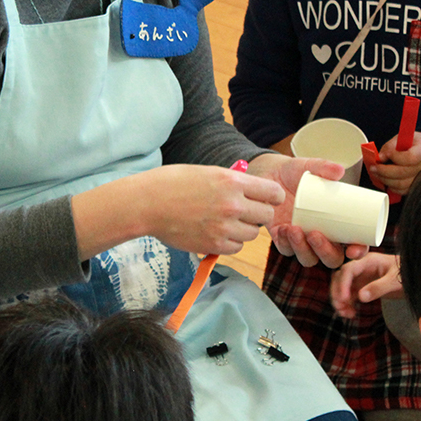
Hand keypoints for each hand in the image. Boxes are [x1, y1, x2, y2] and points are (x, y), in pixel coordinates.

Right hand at [73, 164, 284, 258]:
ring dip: (243, 230)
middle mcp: (233, 205)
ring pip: (252, 234)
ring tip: (225, 222)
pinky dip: (230, 243)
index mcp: (233, 181)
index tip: (266, 199)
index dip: (272, 197)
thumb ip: (233, 182)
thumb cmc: (173, 183)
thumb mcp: (208, 172)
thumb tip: (252, 191)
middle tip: (243, 212)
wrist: (147, 204)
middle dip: (258, 214)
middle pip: (266, 216)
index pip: (273, 193)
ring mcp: (224, 227)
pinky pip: (236, 248)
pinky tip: (216, 233)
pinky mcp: (213, 245)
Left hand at [246, 153, 346, 268]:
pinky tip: (283, 229)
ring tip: (294, 228)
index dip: (358, 251)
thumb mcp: (310, 167)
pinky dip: (285, 243)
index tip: (354, 249)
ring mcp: (303, 241)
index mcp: (339, 224)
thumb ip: (324, 167)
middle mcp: (323, 237)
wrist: (271, 173)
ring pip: (308, 259)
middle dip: (326, 252)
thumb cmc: (298, 173)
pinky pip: (286, 250)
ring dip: (303, 249)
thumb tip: (339, 170)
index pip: (355, 244)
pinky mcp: (283, 240)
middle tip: (315, 234)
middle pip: (332, 259)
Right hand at [329, 252, 401, 316]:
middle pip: (340, 278)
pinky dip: (346, 305)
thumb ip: (379, 288)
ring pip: (342, 287)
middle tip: (341, 307)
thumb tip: (361, 297)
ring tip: (345, 314)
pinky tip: (350, 313)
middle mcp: (361, 268)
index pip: (348, 270)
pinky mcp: (362, 287)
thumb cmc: (407, 274)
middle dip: (337, 293)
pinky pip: (349, 296)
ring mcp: (361, 278)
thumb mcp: (395, 281)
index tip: (344, 299)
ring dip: (340, 300)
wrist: (415, 278)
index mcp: (368, 261)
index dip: (343, 284)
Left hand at [370, 131, 420, 195]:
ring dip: (385, 179)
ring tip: (376, 173)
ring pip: (401, 184)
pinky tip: (384, 179)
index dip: (395, 157)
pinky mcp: (415, 186)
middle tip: (374, 167)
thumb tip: (380, 158)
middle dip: (384, 171)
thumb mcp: (401, 138)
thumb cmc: (411, 144)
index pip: (410, 157)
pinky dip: (390, 186)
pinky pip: (401, 190)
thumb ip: (389, 147)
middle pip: (403, 173)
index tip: (386, 154)